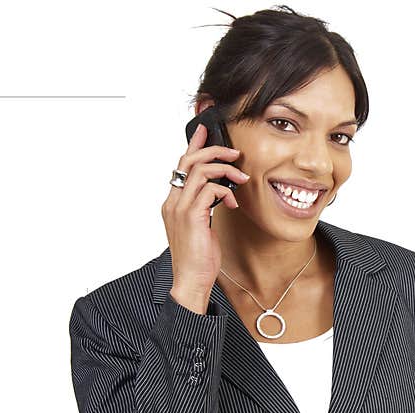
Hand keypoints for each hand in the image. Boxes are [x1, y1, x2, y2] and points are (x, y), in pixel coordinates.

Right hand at [161, 121, 251, 306]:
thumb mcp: (203, 226)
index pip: (181, 165)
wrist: (191, 280)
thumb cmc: (198, 257)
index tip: (205, 130)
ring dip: (225, 170)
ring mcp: (180, 208)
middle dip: (214, 151)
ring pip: (200, 171)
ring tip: (241, 177)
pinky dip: (225, 191)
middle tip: (235, 152)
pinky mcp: (192, 217)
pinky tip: (233, 202)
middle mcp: (173, 202)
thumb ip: (206, 207)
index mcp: (174, 202)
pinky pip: (209, 191)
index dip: (194, 145)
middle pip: (189, 161)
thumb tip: (221, 193)